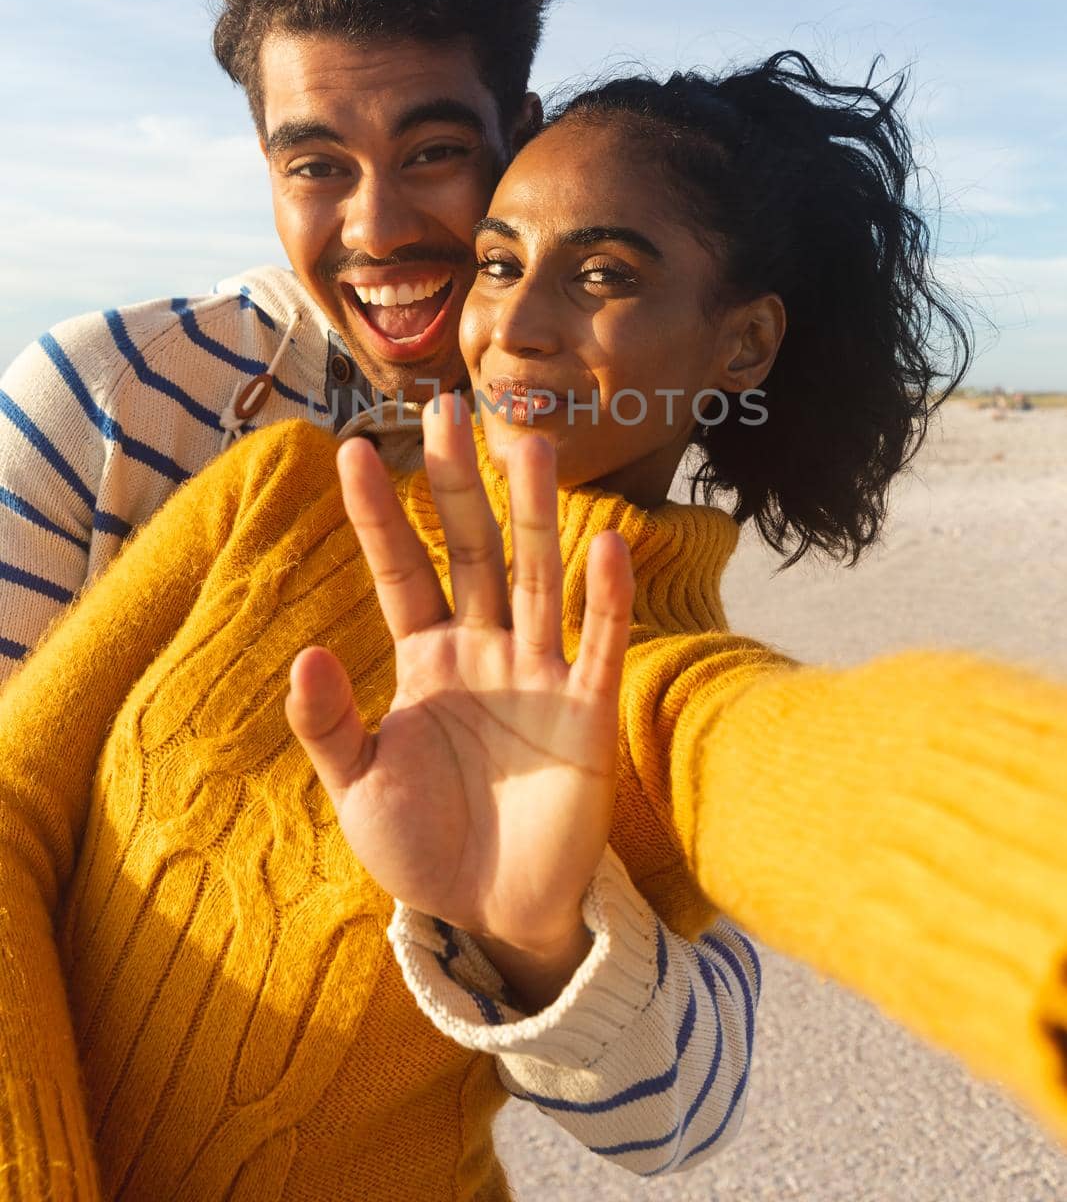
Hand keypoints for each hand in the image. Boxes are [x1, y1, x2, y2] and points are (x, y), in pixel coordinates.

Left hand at [285, 398, 634, 1006]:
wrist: (494, 915)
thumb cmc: (423, 847)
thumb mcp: (358, 786)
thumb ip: (331, 723)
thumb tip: (305, 652)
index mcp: (427, 659)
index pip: (401, 569)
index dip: (377, 514)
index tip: (350, 450)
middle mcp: (484, 649)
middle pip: (473, 549)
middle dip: (460, 483)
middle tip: (449, 409)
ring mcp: (540, 675)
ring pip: (536, 578)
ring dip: (534, 515)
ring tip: (529, 444)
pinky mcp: (588, 714)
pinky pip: (600, 646)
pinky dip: (605, 599)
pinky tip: (604, 545)